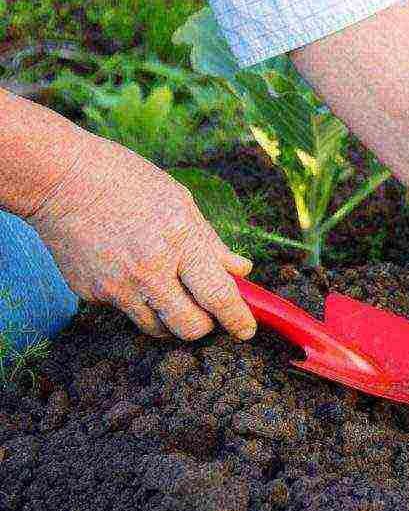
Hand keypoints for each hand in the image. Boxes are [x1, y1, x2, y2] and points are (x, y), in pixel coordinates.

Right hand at [26, 135, 256, 340]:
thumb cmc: (126, 182)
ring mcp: (118, 286)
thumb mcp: (181, 202)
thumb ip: (212, 243)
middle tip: (209, 312)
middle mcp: (150, 270)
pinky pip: (128, 310)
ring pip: (158, 328)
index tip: (246, 330)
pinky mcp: (93, 294)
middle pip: (190, 327)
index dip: (238, 319)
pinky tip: (132, 270)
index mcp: (180, 240)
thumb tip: (241, 271)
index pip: (218, 295)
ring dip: (173, 319)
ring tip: (172, 289)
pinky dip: (139, 300)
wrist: (60, 181)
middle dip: (206, 326)